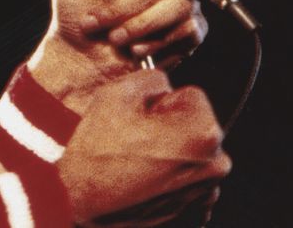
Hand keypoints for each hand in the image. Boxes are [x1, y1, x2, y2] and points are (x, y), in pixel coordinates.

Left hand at [30, 0, 207, 108]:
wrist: (80, 52)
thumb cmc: (75, 2)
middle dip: (130, 4)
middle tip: (100, 18)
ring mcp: (181, 0)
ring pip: (180, 7)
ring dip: (138, 26)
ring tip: (112, 35)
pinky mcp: (187, 30)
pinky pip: (186, 32)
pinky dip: (154, 43)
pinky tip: (134, 47)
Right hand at [58, 70, 230, 226]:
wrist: (78, 202)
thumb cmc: (97, 153)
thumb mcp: (117, 94)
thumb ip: (152, 78)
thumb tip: (163, 86)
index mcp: (203, 133)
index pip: (192, 96)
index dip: (161, 102)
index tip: (141, 119)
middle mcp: (214, 166)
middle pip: (194, 126)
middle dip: (170, 127)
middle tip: (135, 140)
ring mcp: (205, 193)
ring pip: (190, 154)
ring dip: (170, 154)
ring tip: (136, 163)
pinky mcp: (192, 212)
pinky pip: (186, 182)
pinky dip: (168, 179)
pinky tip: (142, 181)